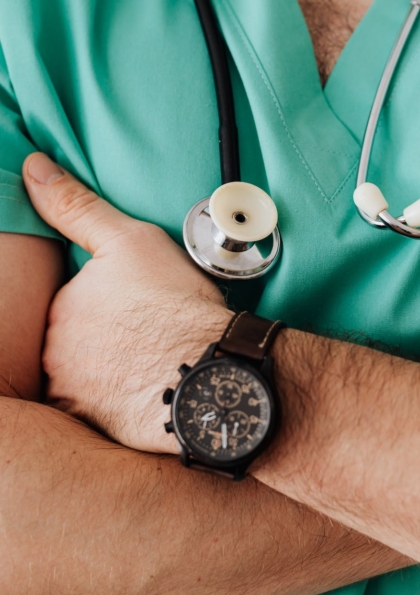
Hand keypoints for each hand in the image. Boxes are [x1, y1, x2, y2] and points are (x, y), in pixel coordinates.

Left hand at [23, 153, 232, 452]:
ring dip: (112, 371)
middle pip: (77, 342)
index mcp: (62, 308)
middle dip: (106, 339)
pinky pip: (101, 410)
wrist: (211, 369)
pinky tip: (148, 390)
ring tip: (153, 364)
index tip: (141, 308)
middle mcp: (56, 353)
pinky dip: (119, 401)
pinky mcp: (97, 425)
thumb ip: (77, 208)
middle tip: (149, 337)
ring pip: (88, 377)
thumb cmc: (177, 305)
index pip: (75, 303)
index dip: (112, 304)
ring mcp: (75, 393)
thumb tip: (34, 169)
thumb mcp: (130, 241)